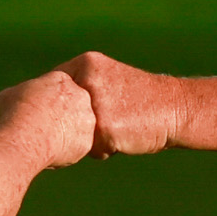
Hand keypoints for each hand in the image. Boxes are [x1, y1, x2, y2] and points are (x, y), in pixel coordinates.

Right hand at [0, 69, 95, 169]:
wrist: (26, 137)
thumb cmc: (14, 114)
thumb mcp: (8, 96)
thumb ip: (18, 95)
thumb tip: (14, 100)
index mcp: (62, 80)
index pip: (57, 91)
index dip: (43, 104)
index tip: (31, 113)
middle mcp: (81, 96)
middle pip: (70, 107)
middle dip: (58, 117)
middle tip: (40, 128)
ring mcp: (87, 119)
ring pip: (76, 128)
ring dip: (63, 134)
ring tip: (43, 141)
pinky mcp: (87, 141)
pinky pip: (76, 147)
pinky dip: (64, 151)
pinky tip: (49, 152)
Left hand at [58, 52, 178, 157]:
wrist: (174, 107)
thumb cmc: (138, 99)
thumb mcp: (107, 80)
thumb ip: (79, 86)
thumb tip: (42, 107)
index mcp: (86, 64)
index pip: (53, 87)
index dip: (55, 107)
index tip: (61, 117)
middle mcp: (88, 81)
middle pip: (60, 114)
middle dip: (71, 126)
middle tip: (98, 127)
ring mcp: (96, 104)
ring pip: (75, 134)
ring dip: (88, 140)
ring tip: (115, 129)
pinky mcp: (106, 128)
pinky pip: (92, 149)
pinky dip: (104, 150)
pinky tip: (122, 139)